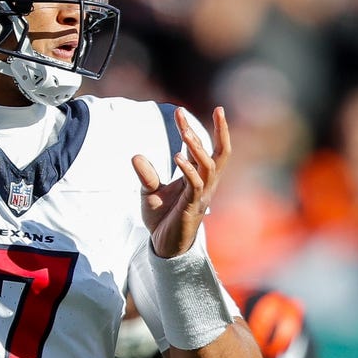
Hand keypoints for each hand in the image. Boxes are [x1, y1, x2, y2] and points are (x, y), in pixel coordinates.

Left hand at [132, 106, 230, 258]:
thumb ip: (146, 175)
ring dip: (199, 148)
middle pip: (221, 154)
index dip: (191, 128)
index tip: (179, 110)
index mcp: (197, 178)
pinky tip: (176, 157)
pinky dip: (188, 169)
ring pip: (210, 167)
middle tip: (217, 110)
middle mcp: (205, 184)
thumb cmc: (162, 220)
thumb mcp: (149, 193)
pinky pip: (196, 185)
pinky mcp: (193, 208)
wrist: (163, 247)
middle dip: (221, 131)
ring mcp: (201, 196)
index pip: (201, 148)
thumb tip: (136, 156)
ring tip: (186, 132)